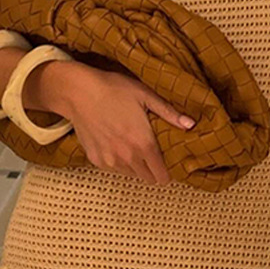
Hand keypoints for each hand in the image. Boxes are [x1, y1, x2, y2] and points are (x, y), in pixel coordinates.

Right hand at [55, 65, 194, 184]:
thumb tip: (191, 124)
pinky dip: (117, 160)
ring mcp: (109, 160)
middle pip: (147, 178)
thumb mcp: (146, 96)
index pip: (161, 175)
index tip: (170, 166)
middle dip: (153, 170)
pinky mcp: (95, 159)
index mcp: (143, 144)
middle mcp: (127, 157)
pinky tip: (116, 142)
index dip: (168, 173)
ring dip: (135, 166)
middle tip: (153, 155)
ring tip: (134, 145)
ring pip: (130, 174)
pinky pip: (112, 167)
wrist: (78, 92)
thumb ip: (169, 113)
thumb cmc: (113, 90)